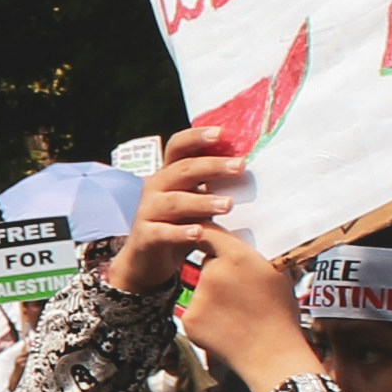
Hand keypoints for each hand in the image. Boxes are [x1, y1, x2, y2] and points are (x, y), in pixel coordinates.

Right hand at [105, 126, 245, 297]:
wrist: (147, 259)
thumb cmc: (178, 224)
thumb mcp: (193, 201)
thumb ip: (210, 184)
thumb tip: (246, 165)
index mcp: (168, 173)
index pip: (178, 146)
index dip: (197, 137)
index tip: (222, 133)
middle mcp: (155, 187)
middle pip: (183, 170)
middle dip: (213, 166)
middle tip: (240, 166)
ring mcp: (148, 211)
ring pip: (175, 202)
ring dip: (203, 201)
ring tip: (228, 205)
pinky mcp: (145, 236)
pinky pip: (163, 232)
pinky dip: (181, 232)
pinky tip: (199, 233)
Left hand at [182, 228, 308, 391]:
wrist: (273, 357)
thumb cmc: (281, 315)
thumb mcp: (278, 274)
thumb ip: (256, 254)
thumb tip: (245, 242)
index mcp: (237, 258)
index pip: (209, 232)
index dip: (208, 233)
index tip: (208, 234)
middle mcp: (212, 273)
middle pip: (207, 263)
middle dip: (218, 271)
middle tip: (240, 292)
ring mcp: (198, 297)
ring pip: (201, 288)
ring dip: (212, 295)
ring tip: (237, 314)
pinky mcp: (189, 319)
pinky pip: (195, 310)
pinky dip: (206, 316)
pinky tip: (226, 327)